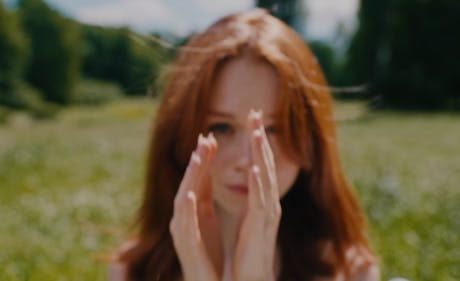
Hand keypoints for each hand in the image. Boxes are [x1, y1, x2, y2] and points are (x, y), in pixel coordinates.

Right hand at [170, 134, 222, 280]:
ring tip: (197, 157)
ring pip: (183, 200)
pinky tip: (189, 194)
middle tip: (205, 138)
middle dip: (197, 161)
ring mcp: (182, 232)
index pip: (197, 179)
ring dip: (189, 178)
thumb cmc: (206, 250)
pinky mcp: (186, 248)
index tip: (210, 135)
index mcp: (192, 209)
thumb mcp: (206, 215)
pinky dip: (186, 209)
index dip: (203, 157)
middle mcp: (183, 217)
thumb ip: (203, 192)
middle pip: (189, 184)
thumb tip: (203, 165)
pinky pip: (184, 226)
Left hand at [232, 109, 280, 280]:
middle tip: (256, 113)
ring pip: (265, 178)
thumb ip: (251, 195)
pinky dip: (258, 184)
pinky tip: (255, 168)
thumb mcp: (249, 216)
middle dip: (260, 139)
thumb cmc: (249, 249)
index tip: (253, 118)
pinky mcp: (260, 228)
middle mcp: (268, 203)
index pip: (260, 163)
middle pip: (265, 164)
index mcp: (263, 199)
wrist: (252, 278)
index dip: (257, 141)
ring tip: (256, 132)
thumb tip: (250, 172)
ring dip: (261, 154)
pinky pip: (260, 203)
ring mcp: (266, 214)